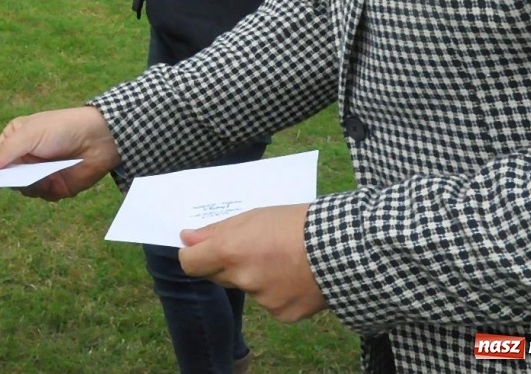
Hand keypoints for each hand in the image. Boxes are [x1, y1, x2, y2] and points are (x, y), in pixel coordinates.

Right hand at [0, 106, 118, 200]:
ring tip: (44, 176)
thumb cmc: (60, 129)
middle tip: (18, 177)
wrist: (99, 139)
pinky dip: (47, 192)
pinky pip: (42, 197)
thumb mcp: (28, 135)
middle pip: (6, 177)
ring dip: (31, 185)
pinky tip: (56, 181)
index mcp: (15, 139)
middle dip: (11, 180)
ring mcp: (39, 173)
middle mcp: (25, 157)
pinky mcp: (55, 186)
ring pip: (23, 190)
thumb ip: (3, 152)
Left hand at [179, 204, 325, 321]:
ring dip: (258, 277)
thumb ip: (217, 230)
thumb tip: (186, 238)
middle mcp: (242, 278)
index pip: (190, 263)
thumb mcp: (254, 216)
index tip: (199, 250)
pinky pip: (271, 303)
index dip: (193, 255)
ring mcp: (262, 299)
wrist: (344, 247)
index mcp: (229, 251)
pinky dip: (279, 292)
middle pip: (219, 276)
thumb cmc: (297, 222)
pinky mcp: (283, 314)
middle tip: (252, 248)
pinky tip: (297, 277)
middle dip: (227, 264)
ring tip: (285, 259)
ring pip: (248, 288)